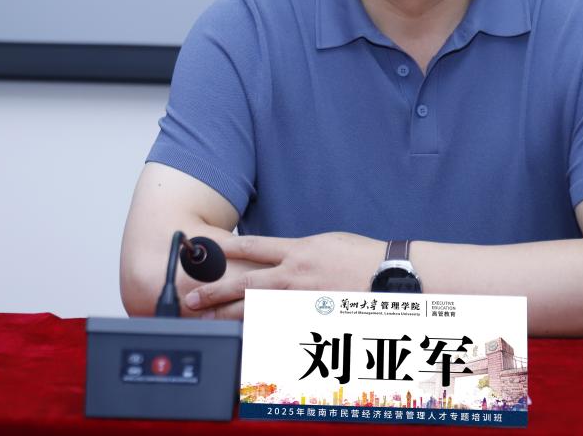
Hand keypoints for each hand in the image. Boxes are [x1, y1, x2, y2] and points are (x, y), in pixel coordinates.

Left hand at [181, 232, 384, 316]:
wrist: (389, 276)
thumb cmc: (364, 258)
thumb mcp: (328, 243)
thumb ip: (300, 251)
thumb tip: (282, 256)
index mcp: (299, 250)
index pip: (254, 247)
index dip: (227, 250)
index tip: (207, 253)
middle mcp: (295, 275)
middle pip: (245, 283)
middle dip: (215, 292)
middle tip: (192, 299)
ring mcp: (302, 300)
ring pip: (257, 309)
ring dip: (230, 315)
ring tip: (209, 320)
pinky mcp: (311, 318)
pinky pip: (280, 328)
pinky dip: (261, 333)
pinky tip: (245, 339)